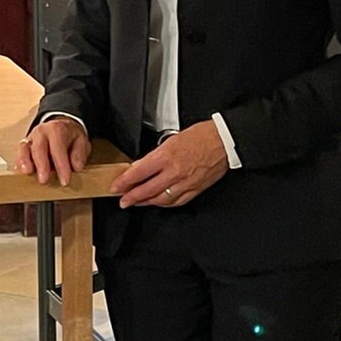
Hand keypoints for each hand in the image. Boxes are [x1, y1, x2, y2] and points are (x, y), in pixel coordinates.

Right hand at [14, 115, 90, 186]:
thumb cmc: (70, 136)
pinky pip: (19, 153)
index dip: (61, 165)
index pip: (58, 148)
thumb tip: (76, 166)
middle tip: (44, 180)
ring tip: (27, 173)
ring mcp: (31, 138)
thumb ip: (79, 153)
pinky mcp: (24, 145)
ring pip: (24, 148)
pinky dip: (19, 162)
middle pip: (39, 148)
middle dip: (41, 165)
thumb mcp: (81, 140)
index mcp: (57, 130)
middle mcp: (42, 132)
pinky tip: (22, 172)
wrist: (60, 126)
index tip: (65, 180)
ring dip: (25, 161)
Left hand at [109, 121, 228, 207]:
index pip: (139, 173)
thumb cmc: (201, 136)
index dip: (124, 182)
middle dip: (132, 197)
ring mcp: (185, 182)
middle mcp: (174, 171)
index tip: (116, 187)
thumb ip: (156, 155)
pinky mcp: (195, 189)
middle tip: (122, 201)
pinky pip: (177, 201)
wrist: (224, 141)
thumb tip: (142, 165)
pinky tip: (158, 203)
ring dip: (146, 202)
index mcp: (166, 156)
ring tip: (137, 203)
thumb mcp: (172, 139)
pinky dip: (165, 204)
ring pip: (161, 199)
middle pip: (147, 190)